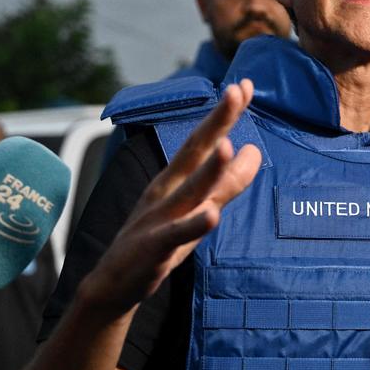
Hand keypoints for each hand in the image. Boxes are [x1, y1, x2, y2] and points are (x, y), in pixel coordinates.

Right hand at [80, 80, 261, 316]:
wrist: (114, 284)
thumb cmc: (160, 241)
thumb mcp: (198, 207)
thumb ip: (227, 182)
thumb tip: (255, 151)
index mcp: (176, 178)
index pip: (205, 139)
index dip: (225, 113)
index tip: (247, 85)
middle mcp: (167, 190)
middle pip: (195, 151)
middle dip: (216, 121)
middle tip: (236, 91)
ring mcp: (159, 217)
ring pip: (188, 190)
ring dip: (208, 169)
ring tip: (228, 146)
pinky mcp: (154, 248)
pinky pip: (176, 235)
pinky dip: (193, 225)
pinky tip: (212, 217)